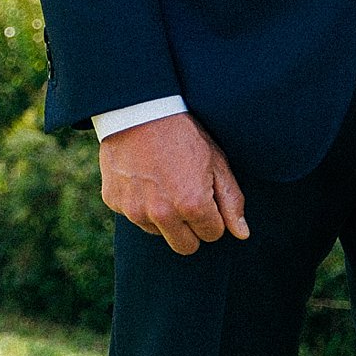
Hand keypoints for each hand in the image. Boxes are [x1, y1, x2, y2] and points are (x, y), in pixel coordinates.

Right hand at [99, 113, 249, 255]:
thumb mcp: (216, 161)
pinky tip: (141, 176)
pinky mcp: (113, 201)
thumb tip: (242, 234)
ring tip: (161, 182)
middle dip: (190, 228)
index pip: (212, 235)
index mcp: (192, 206)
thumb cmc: (182, 133)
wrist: (138, 109)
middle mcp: (161, 215)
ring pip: (158, 232)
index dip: (212, 216)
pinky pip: (132, 215)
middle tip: (185, 196)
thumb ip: (231, 202)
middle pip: (185, 246)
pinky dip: (138, 202)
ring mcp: (134, 210)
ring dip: (163, 217)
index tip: (205, 195)